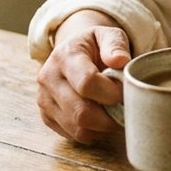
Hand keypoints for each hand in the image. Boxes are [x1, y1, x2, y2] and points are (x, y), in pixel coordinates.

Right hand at [36, 10, 130, 144]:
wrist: (73, 52)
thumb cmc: (95, 45)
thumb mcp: (108, 35)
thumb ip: (116, 45)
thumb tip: (121, 61)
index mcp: (64, 55)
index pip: (86, 82)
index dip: (111, 92)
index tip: (125, 91)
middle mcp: (49, 78)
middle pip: (81, 111)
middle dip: (110, 115)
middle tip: (125, 108)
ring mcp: (45, 100)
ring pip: (78, 128)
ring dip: (103, 126)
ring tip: (117, 114)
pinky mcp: (46, 117)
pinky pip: (74, 135)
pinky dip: (93, 132)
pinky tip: (103, 119)